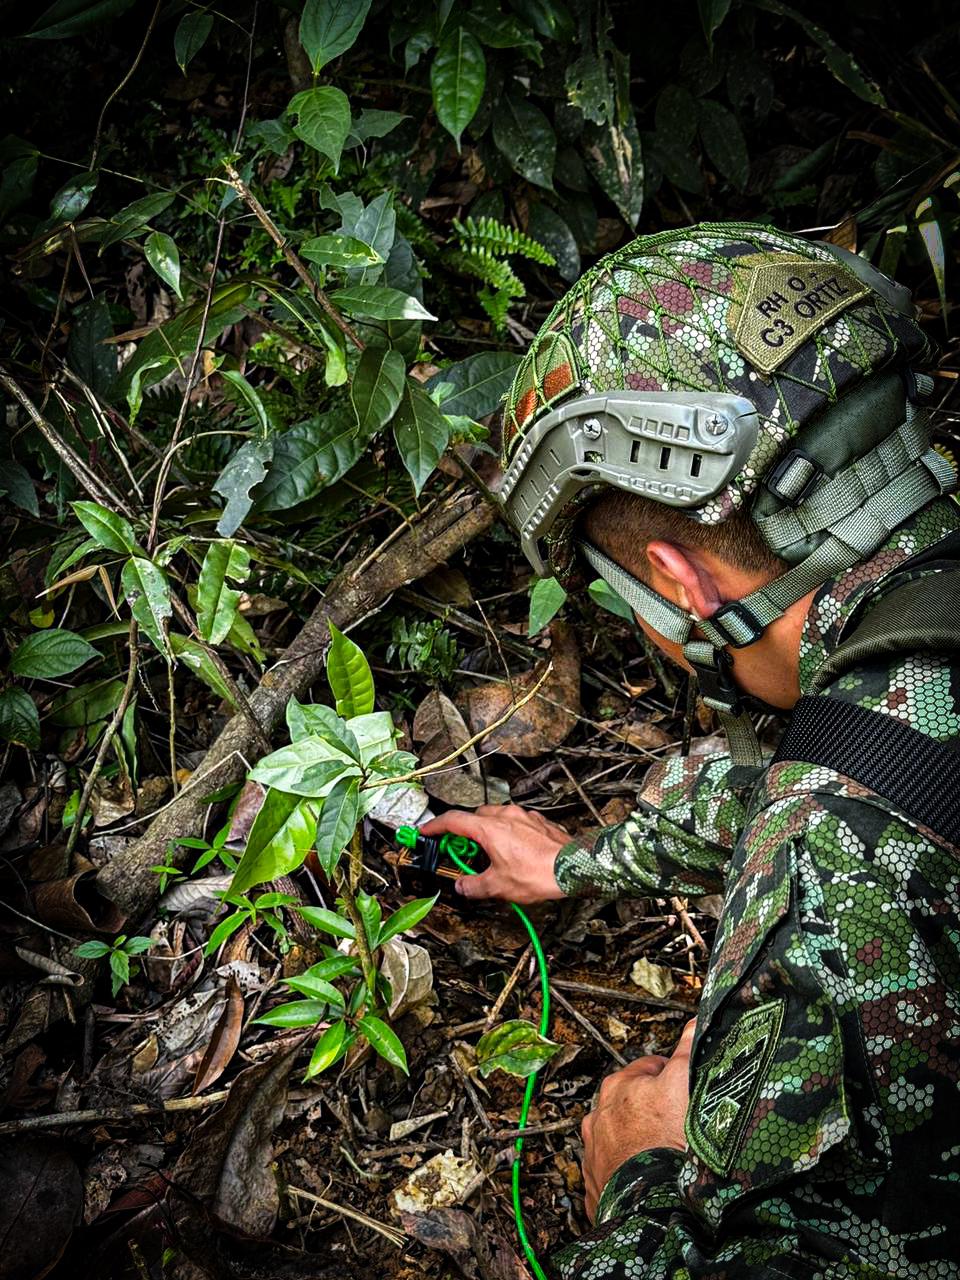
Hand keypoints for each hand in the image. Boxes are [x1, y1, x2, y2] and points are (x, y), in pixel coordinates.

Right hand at [417, 804, 570, 903]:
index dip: (435, 826)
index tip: (426, 832)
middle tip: (459, 851)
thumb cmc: (540, 873)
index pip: (453, 820)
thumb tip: (463, 886)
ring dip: (486, 832)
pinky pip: (514, 822)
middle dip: (463, 832)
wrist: (575, 868)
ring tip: (487, 855)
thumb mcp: (498, 886)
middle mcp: (505, 816)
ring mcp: (523, 816)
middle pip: (474, 817)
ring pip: (495, 818)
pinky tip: (511, 852)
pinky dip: (506, 834)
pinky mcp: (538, 822)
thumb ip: (474, 886)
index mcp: (489, 829)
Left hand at [581, 1019, 695, 1221]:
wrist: (653, 1204)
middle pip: (632, 1104)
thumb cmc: (667, 1141)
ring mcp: (595, 1155)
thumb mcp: (684, 1081)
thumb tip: (694, 1023)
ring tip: (667, 1155)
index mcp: (616, 1086)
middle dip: (653, 1110)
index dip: (672, 1076)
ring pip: (621, 1139)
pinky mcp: (598, 1188)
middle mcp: (598, 1118)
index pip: (648, 1069)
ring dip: (639, 1143)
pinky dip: (632, 1175)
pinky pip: (617, 1174)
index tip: (686, 1088)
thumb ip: (689, 1047)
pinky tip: (652, 1179)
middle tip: (680, 1124)